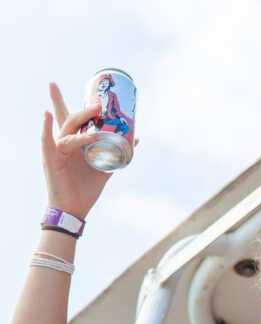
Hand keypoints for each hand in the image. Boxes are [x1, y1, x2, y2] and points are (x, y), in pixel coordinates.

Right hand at [41, 82, 111, 218]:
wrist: (74, 209)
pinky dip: (45, 127)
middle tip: (99, 102)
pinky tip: (46, 115)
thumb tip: (134, 139)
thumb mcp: (104, 169)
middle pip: (71, 118)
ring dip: (80, 121)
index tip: (98, 96)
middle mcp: (65, 143)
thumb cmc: (85, 189)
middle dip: (85, 109)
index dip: (85, 107)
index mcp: (77, 144)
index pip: (78, 120)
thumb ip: (116, 155)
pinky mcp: (50, 159)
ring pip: (67, 130)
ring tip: (94, 116)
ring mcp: (57, 150)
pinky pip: (47, 141)